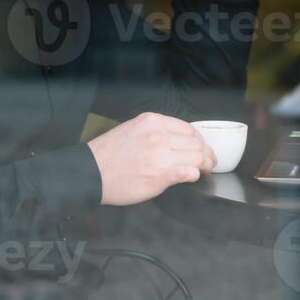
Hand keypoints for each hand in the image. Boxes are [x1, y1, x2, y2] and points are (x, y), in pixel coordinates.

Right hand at [87, 112, 216, 205]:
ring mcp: (159, 156)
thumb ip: (157, 131)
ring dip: (205, 164)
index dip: (200, 140)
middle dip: (206, 153)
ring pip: (196, 157)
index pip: (188, 129)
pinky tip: (194, 176)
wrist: (90, 173)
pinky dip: (194, 174)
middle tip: (210, 161)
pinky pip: (187, 173)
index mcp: (152, 122)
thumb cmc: (108, 155)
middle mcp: (158, 136)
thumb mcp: (133, 129)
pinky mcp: (159, 177)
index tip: (203, 146)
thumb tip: (179, 140)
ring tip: (206, 169)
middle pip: (196, 143)